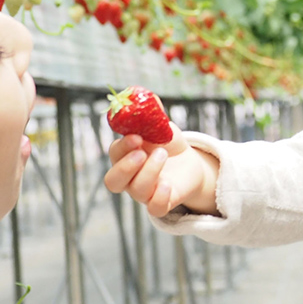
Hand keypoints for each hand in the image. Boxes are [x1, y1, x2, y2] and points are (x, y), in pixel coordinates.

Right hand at [104, 123, 219, 217]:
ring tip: (163, 154)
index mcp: (124, 156)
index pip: (113, 154)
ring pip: (136, 191)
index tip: (136, 136)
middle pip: (113, 181)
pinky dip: (159, 198)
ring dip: (149, 171)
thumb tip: (145, 94)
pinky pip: (155, 209)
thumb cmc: (167, 143)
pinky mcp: (162, 203)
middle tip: (141, 151)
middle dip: (125, 166)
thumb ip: (151, 113)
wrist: (190, 161)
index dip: (122, 147)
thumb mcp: (161, 125)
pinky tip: (167, 184)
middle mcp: (129, 177)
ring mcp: (145, 192)